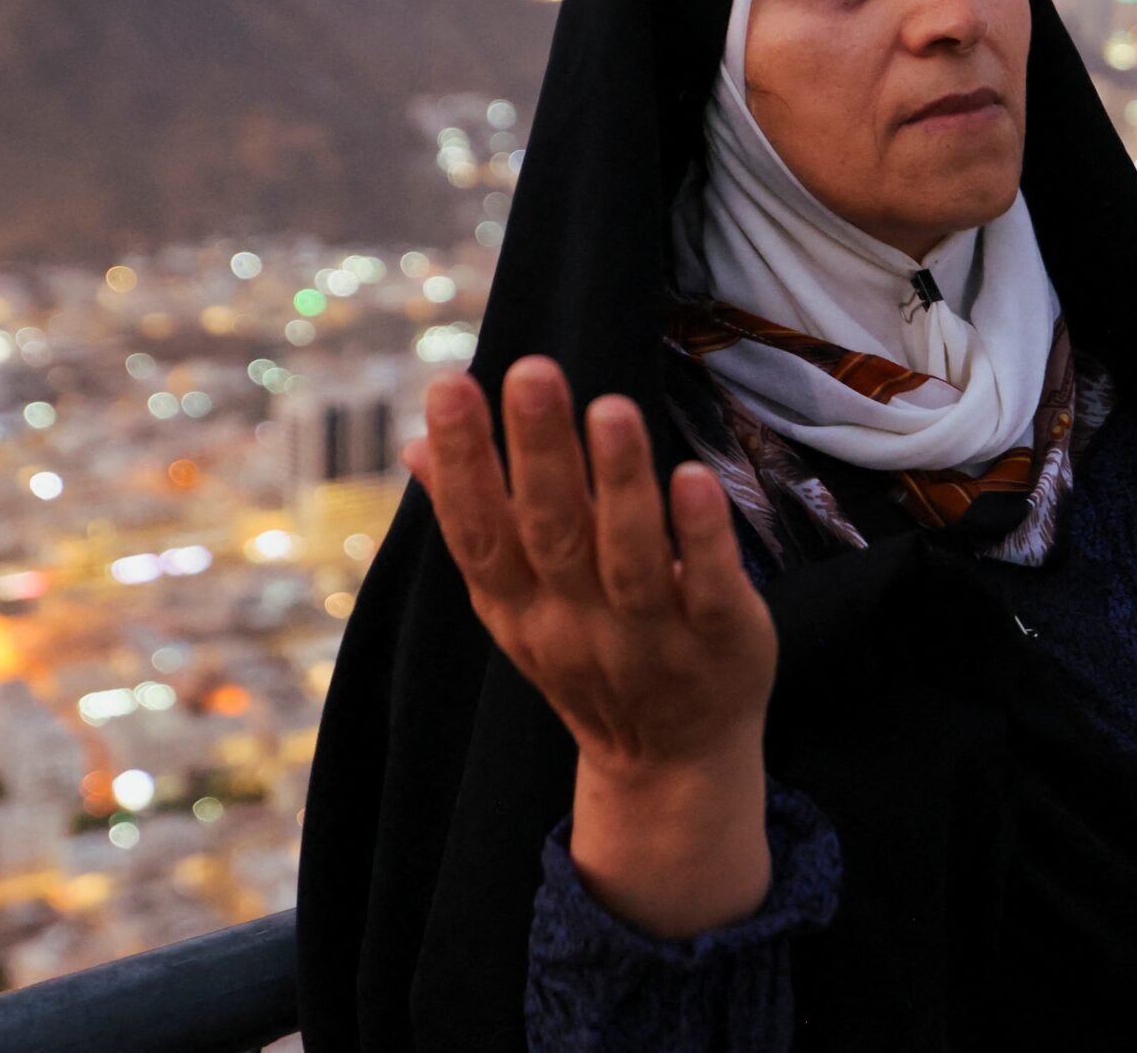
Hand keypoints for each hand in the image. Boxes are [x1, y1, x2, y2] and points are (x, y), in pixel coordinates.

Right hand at [407, 358, 777, 934]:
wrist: (670, 766)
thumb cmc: (589, 656)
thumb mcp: (517, 604)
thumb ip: (478, 521)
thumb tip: (415, 444)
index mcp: (519, 609)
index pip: (480, 532)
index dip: (462, 464)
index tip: (450, 386)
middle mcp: (576, 625)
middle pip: (552, 534)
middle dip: (539, 451)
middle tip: (533, 369)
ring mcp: (649, 639)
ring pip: (630, 560)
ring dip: (620, 482)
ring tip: (611, 407)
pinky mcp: (721, 642)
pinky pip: (709, 588)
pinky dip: (700, 539)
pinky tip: (694, 477)